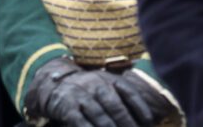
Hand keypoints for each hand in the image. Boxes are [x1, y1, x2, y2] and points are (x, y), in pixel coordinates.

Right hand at [24, 57, 165, 126]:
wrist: (53, 83)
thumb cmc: (87, 90)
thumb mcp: (104, 86)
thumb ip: (123, 97)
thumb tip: (148, 119)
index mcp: (108, 79)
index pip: (129, 91)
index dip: (140, 108)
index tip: (149, 122)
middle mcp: (95, 84)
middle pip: (116, 107)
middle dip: (128, 124)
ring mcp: (80, 95)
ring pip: (100, 116)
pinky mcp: (67, 106)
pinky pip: (80, 122)